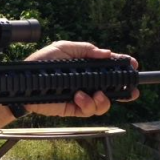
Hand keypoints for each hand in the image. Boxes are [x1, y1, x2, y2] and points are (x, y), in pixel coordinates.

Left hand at [23, 41, 139, 117]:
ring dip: (104, 100)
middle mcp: (87, 83)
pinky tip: (78, 97)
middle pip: (112, 89)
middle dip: (125, 90)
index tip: (133, 64)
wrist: (26, 81)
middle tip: (132, 90)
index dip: (122, 66)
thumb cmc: (42, 62)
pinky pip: (88, 111)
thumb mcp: (64, 48)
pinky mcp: (73, 109)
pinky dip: (87, 104)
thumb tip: (106, 52)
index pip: (109, 67)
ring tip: (97, 93)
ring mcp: (82, 97)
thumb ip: (85, 49)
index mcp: (87, 67)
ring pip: (104, 103)